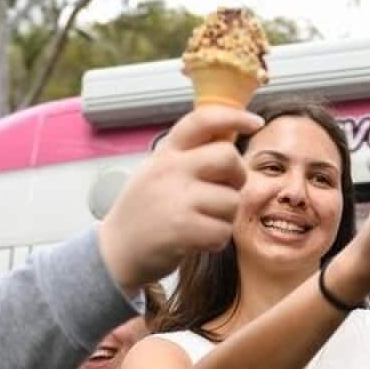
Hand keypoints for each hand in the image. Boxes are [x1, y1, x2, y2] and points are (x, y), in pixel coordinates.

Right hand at [98, 106, 261, 291]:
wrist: (115, 252)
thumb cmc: (144, 212)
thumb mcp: (157, 172)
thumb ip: (188, 156)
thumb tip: (230, 139)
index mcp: (166, 153)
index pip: (202, 120)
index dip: (234, 116)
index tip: (254, 121)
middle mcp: (170, 170)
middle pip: (229, 158)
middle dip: (238, 177)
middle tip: (225, 191)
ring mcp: (176, 199)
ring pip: (231, 201)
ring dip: (225, 218)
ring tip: (201, 223)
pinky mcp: (182, 229)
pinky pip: (223, 232)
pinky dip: (216, 241)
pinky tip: (197, 241)